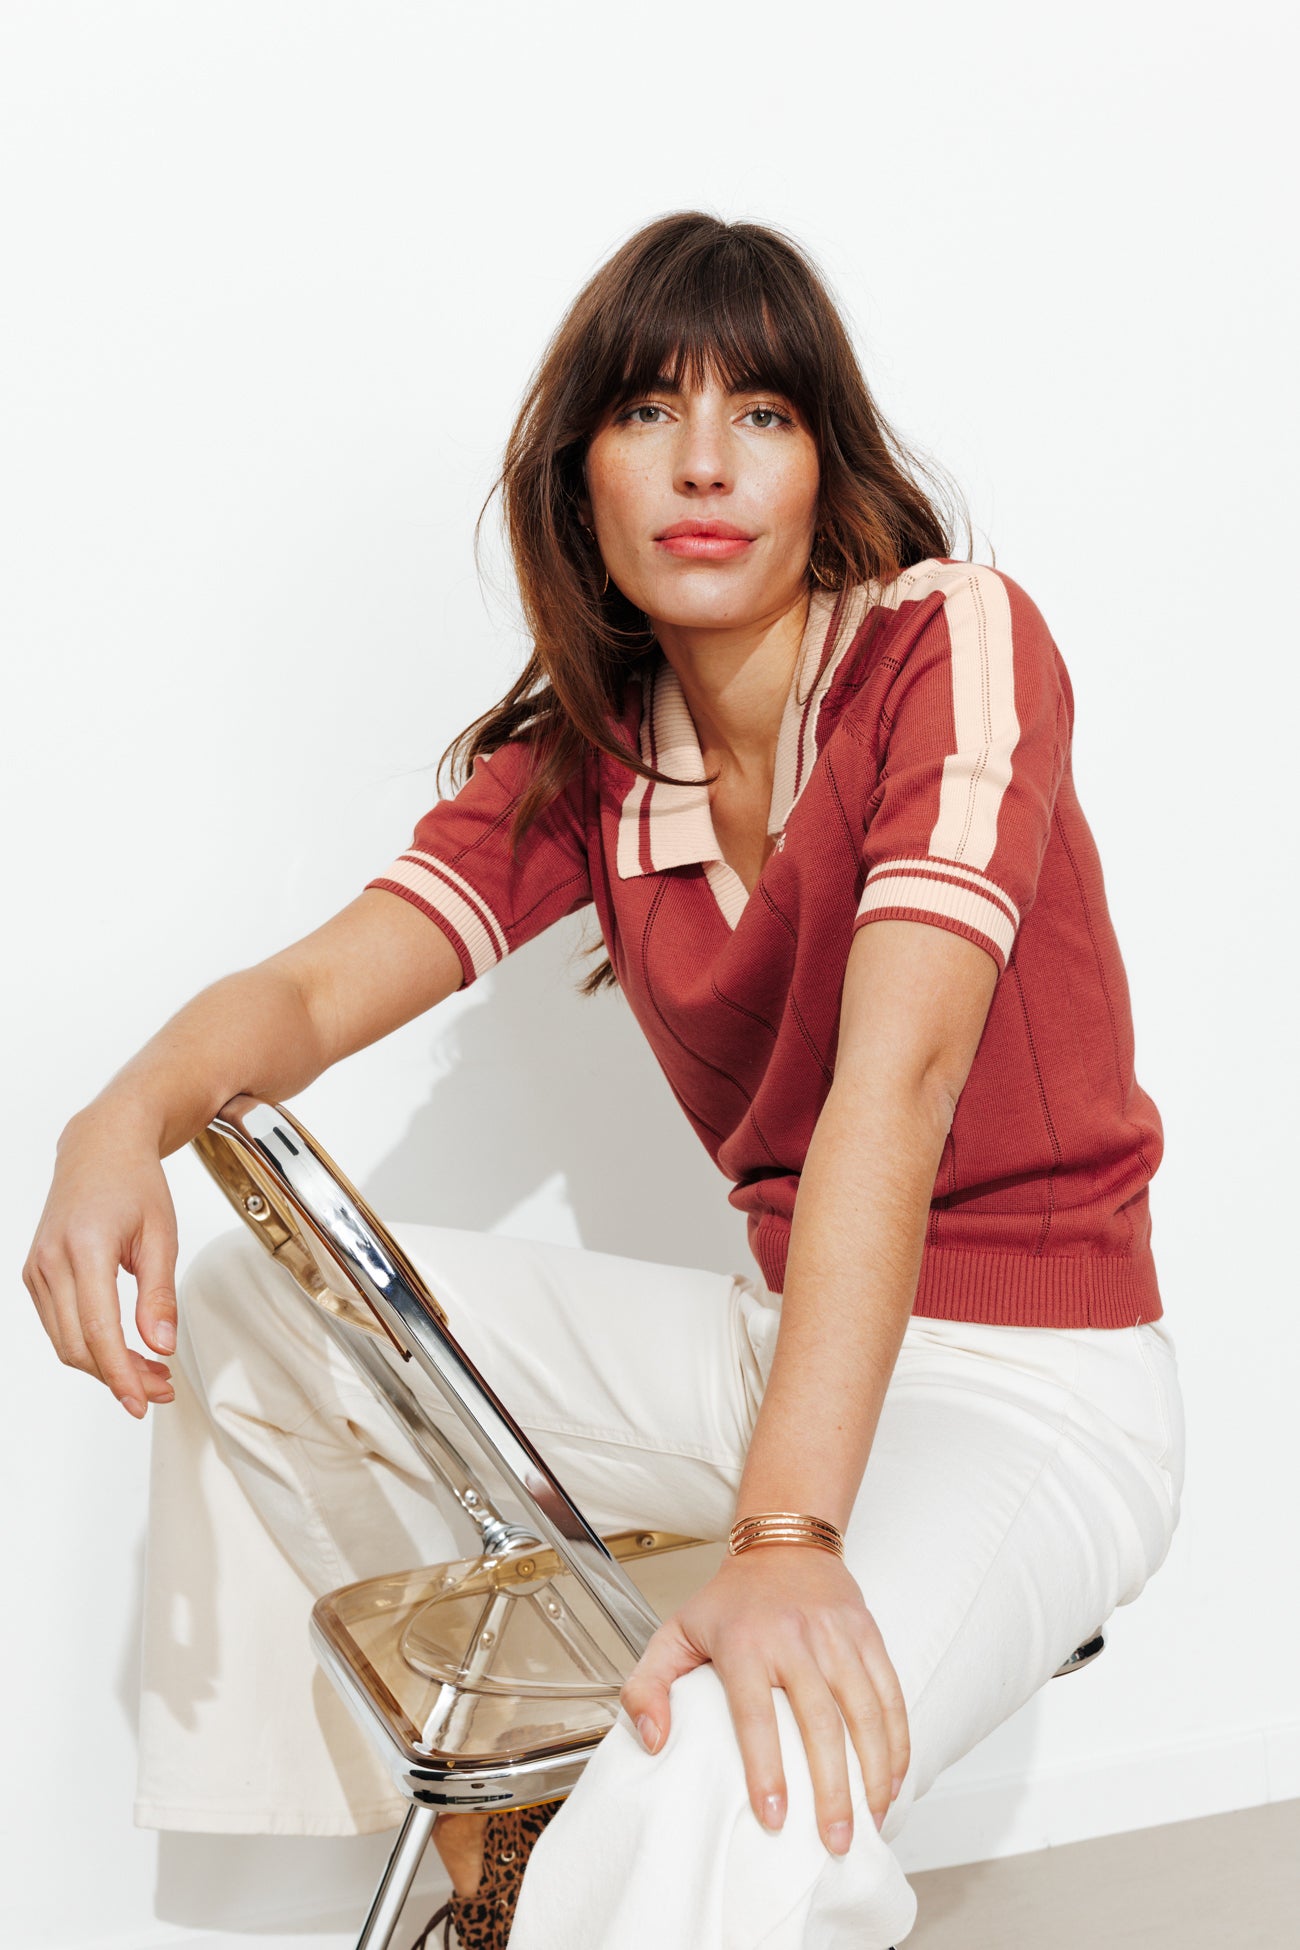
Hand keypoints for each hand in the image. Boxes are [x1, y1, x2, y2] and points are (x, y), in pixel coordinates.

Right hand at [23, 1108, 179, 1418]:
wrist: (100, 1147)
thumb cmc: (135, 1183)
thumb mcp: (161, 1235)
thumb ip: (159, 1294)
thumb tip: (160, 1346)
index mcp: (85, 1247)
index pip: (98, 1330)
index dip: (121, 1374)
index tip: (143, 1401)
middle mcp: (51, 1261)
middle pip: (78, 1345)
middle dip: (119, 1377)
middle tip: (161, 1388)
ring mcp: (37, 1268)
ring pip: (65, 1342)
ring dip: (105, 1366)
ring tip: (150, 1373)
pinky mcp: (36, 1273)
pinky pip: (59, 1325)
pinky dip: (89, 1345)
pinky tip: (124, 1351)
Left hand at [618, 1543, 908, 1854]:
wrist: (784, 1544)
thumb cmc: (730, 1601)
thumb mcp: (674, 1633)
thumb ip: (648, 1687)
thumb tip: (654, 1741)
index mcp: (744, 1642)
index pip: (755, 1715)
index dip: (766, 1770)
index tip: (774, 1817)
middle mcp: (794, 1638)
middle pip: (820, 1723)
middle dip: (833, 1790)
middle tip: (834, 1842)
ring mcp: (836, 1636)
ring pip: (865, 1713)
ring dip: (874, 1774)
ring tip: (871, 1821)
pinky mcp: (867, 1635)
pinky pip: (890, 1694)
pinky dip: (898, 1742)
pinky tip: (893, 1779)